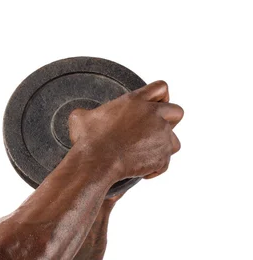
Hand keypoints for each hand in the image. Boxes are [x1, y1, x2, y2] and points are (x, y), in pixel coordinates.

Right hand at [68, 80, 182, 180]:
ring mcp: (161, 136)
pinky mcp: (162, 156)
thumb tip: (82, 116)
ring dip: (163, 147)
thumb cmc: (87, 140)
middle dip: (170, 121)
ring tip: (146, 154)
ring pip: (174, 140)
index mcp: (135, 101)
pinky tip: (142, 171)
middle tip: (154, 130)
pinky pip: (165, 162)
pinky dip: (155, 168)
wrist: (96, 162)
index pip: (160, 88)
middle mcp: (154, 115)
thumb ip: (87, 113)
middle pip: (177, 112)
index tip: (156, 105)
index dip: (160, 96)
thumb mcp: (80, 119)